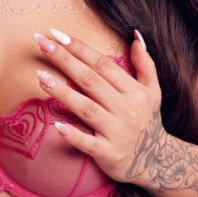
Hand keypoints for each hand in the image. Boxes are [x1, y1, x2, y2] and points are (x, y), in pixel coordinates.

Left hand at [32, 27, 164, 185]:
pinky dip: (73, 136)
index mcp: (133, 91)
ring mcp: (116, 131)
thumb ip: (145, 63)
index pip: (102, 64)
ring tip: (40, 76)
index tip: (56, 34)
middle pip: (90, 81)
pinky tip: (57, 126)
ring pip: (86, 108)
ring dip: (62, 92)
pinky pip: (88, 144)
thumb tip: (136, 35)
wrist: (157, 162)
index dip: (80, 48)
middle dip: (65, 60)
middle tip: (41, 43)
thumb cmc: (147, 121)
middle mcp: (125, 108)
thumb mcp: (153, 91)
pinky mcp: (108, 153)